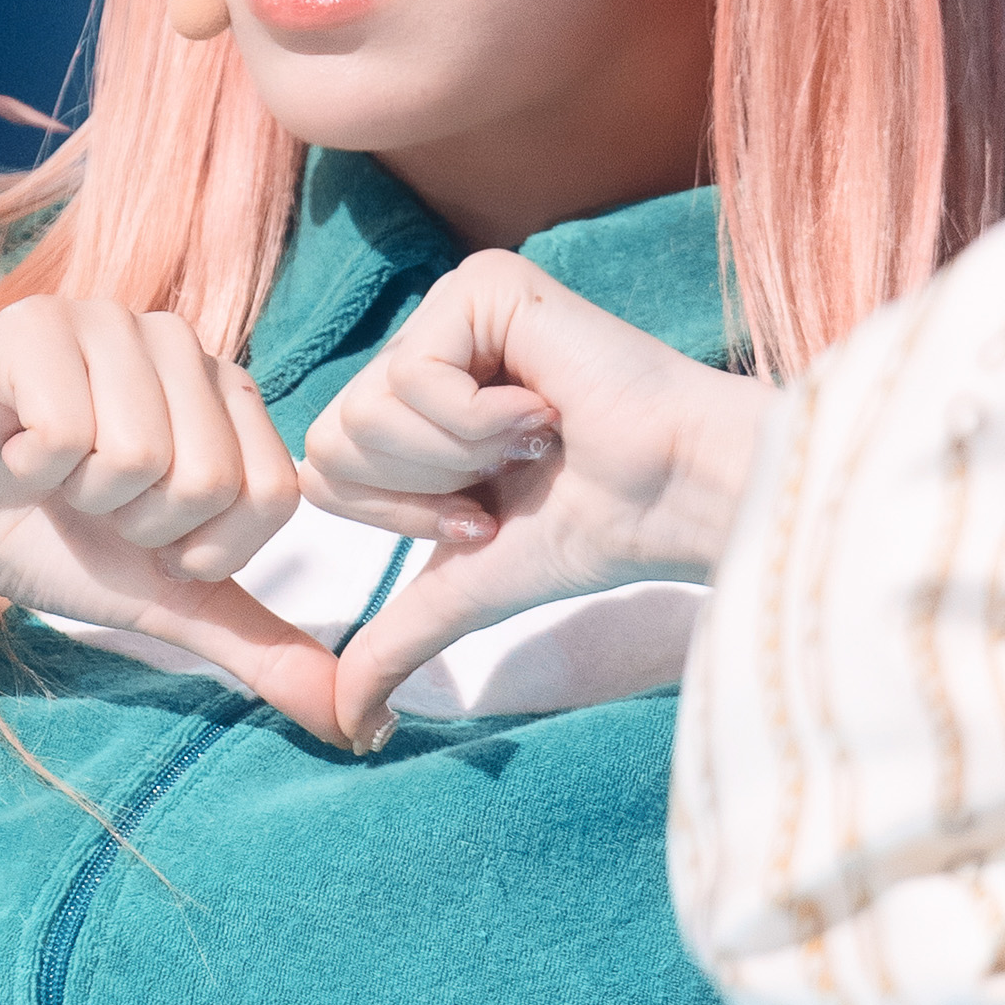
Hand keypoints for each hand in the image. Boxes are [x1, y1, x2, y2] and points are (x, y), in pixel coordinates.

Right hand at [0, 299, 337, 737]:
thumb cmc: (56, 540)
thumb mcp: (169, 602)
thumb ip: (263, 649)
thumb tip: (358, 723)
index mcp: (234, 399)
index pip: (272, 498)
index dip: (201, 548)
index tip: (145, 534)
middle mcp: (185, 346)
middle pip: (208, 480)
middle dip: (137, 526)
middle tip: (90, 502)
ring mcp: (113, 322)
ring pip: (139, 456)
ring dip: (82, 497)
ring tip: (52, 472)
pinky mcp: (39, 324)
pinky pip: (67, 431)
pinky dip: (30, 467)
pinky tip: (11, 445)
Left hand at [299, 253, 776, 748]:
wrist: (678, 494)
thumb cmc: (595, 530)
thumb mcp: (471, 585)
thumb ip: (400, 636)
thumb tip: (348, 723)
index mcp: (416, 396)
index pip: (326, 466)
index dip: (401, 516)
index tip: (489, 514)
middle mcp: (427, 337)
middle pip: (333, 438)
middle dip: (424, 490)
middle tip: (510, 480)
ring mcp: (454, 304)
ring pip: (368, 409)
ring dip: (460, 455)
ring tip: (536, 439)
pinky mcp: (485, 281)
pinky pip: (416, 377)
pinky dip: (480, 421)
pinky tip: (546, 409)